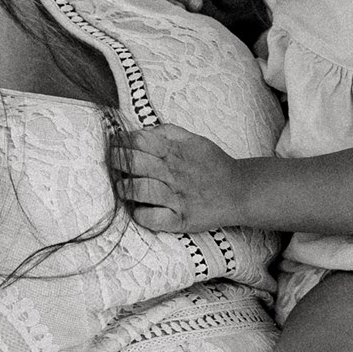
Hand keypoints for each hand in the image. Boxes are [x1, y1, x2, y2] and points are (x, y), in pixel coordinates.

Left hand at [109, 123, 247, 231]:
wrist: (240, 191)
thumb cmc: (213, 165)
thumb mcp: (194, 140)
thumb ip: (168, 132)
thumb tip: (141, 131)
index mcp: (175, 152)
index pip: (139, 141)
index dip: (121, 141)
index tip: (116, 145)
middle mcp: (173, 173)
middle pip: (134, 163)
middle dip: (116, 161)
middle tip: (113, 164)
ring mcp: (176, 197)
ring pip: (139, 190)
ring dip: (123, 189)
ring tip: (122, 188)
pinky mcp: (180, 219)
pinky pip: (153, 219)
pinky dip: (141, 215)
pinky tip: (138, 210)